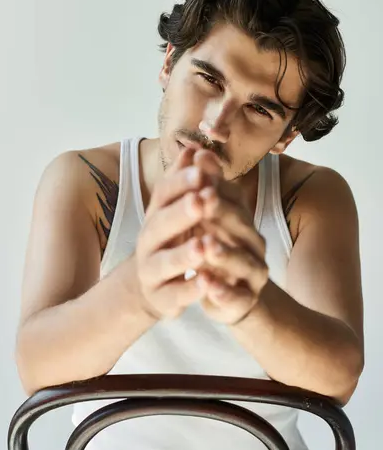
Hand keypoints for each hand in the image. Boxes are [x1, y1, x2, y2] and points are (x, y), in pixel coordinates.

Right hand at [135, 147, 210, 319]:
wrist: (152, 286)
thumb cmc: (170, 241)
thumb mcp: (175, 211)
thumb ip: (185, 183)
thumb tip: (195, 148)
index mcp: (155, 216)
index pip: (163, 195)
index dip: (180, 183)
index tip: (201, 171)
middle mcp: (148, 242)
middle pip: (160, 225)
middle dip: (182, 212)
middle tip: (204, 200)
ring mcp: (152, 271)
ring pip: (165, 262)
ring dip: (184, 254)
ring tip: (204, 245)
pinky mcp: (161, 299)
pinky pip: (174, 295)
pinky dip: (189, 290)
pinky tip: (206, 283)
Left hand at [191, 150, 268, 324]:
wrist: (231, 294)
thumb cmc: (216, 247)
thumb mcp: (207, 218)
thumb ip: (205, 186)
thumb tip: (196, 149)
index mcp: (241, 218)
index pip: (232, 197)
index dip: (214, 181)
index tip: (198, 166)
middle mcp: (252, 242)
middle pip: (238, 225)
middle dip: (219, 212)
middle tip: (202, 198)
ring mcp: (252, 272)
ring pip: (241, 261)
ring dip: (223, 253)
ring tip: (205, 245)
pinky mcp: (244, 300)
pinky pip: (236, 297)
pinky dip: (222, 291)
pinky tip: (207, 285)